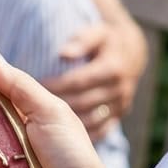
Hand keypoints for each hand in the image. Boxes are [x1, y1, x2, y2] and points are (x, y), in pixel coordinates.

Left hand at [43, 21, 146, 140]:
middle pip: (82, 102)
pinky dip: (82, 133)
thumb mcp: (97, 34)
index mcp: (112, 69)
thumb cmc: (107, 42)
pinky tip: (64, 133)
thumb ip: (81, 42)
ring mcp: (120, 105)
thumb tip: (63, 54)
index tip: (38, 86)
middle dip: (58, 103)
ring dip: (67, 120)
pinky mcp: (119, 116)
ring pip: (90, 119)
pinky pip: (100, 131)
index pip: (78, 82)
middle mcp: (118, 90)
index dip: (56, 85)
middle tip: (34, 104)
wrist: (132, 54)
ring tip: (45, 118)